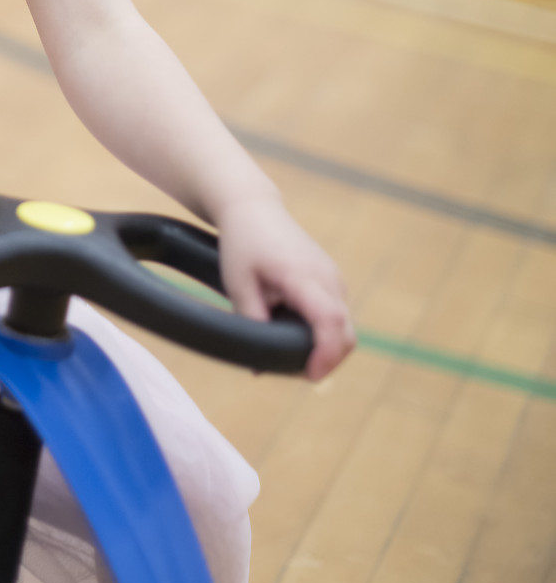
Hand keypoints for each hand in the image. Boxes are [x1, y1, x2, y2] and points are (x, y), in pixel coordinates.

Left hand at [216, 190, 354, 381]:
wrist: (254, 207)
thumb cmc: (243, 244)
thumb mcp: (238, 284)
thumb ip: (252, 321)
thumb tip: (261, 363)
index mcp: (303, 275)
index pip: (330, 320)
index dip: (326, 354)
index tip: (310, 375)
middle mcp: (328, 277)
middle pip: (345, 332)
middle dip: (326, 360)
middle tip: (291, 372)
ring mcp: (334, 277)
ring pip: (343, 326)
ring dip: (323, 347)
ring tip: (285, 354)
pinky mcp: (333, 279)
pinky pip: (336, 314)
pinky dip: (322, 331)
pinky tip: (292, 334)